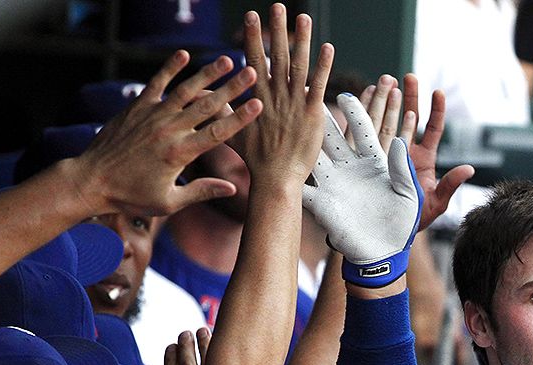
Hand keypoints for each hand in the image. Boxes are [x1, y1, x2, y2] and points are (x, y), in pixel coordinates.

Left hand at [68, 52, 260, 217]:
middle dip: (232, 88)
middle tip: (251, 72)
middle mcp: (168, 130)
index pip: (218, 132)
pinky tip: (184, 54)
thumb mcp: (168, 203)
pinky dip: (170, 68)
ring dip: (208, 73)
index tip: (258, 104)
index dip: (240, 117)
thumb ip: (201, 192)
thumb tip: (232, 189)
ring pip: (186, 90)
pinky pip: (156, 83)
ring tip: (227, 60)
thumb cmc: (130, 196)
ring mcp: (152, 115)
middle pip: (207, 105)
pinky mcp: (137, 107)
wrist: (90, 181)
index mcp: (180, 154)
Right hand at [231, 4, 333, 182]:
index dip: (253, 36)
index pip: (254, 60)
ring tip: (303, 17)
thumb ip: (223, 111)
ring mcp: (294, 103)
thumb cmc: (256, 160)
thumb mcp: (233, 132)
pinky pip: (319, 85)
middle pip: (275, 56)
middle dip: (274, 29)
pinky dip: (323, 66)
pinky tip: (328, 47)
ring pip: (297, 65)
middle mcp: (275, 96)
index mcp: (257, 97)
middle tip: (277, 6)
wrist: (276, 179)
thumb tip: (205, 98)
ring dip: (301, 40)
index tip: (251, 15)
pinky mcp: (312, 114)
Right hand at [302, 94, 423, 287]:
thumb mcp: (409, 195)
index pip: (364, 129)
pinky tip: (276, 157)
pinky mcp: (320, 201)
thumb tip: (400, 142)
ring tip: (288, 118)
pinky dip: (289, 173)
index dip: (356, 111)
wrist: (383, 254)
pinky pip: (301, 185)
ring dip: (302, 138)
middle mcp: (350, 167)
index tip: (347, 93)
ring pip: (313, 153)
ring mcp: (333, 183)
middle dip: (323, 116)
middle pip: (334, 135)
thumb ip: (404, 169)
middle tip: (309, 94)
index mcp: (375, 162)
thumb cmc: (401, 224)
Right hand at [363, 73, 473, 231]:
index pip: (433, 130)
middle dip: (409, 97)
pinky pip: (365, 134)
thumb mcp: (435, 205)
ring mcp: (385, 154)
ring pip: (388, 121)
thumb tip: (470, 169)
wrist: (385, 235)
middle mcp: (405, 153)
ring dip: (387, 101)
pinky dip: (364, 116)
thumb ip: (450, 185)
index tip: (438, 91)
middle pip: (409, 118)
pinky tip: (363, 98)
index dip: (437, 111)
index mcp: (424, 160)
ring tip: (386, 80)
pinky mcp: (366, 160)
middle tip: (408, 76)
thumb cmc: (412, 221)